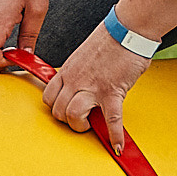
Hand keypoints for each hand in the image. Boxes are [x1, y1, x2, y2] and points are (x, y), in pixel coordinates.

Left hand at [43, 25, 152, 151]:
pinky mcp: (112, 91)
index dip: (56, 107)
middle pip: (59, 110)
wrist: (127, 29)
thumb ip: (80, 73)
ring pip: (74, 115)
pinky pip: (111, 119)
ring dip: (82, 126)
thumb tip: (83, 86)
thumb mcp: (84, 55)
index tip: (65, 110)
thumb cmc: (110, 39)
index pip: (49, 96)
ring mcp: (92, 87)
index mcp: (68, 71)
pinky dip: (114, 135)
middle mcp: (75, 80)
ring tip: (92, 126)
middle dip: (68, 120)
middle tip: (81, 120)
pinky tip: (118, 146)